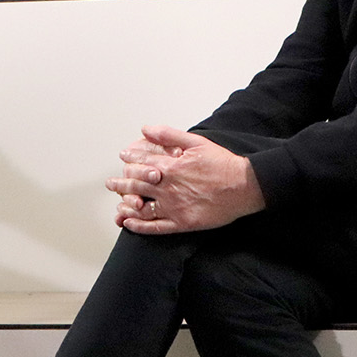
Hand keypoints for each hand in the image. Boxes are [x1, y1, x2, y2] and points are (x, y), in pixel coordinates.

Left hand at [104, 125, 262, 234]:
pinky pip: (154, 227)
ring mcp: (174, 207)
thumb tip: (145, 129)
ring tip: (117, 204)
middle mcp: (168, 188)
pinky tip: (129, 223)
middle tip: (111, 183)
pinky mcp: (182, 223)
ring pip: (140, 207)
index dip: (130, 159)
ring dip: (125, 205)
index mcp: (170, 167)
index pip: (141, 162)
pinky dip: (139, 226)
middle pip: (136, 184)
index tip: (123, 157)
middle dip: (121, 182)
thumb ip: (168, 135)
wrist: (245, 186)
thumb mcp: (196, 142)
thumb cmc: (223, 164)